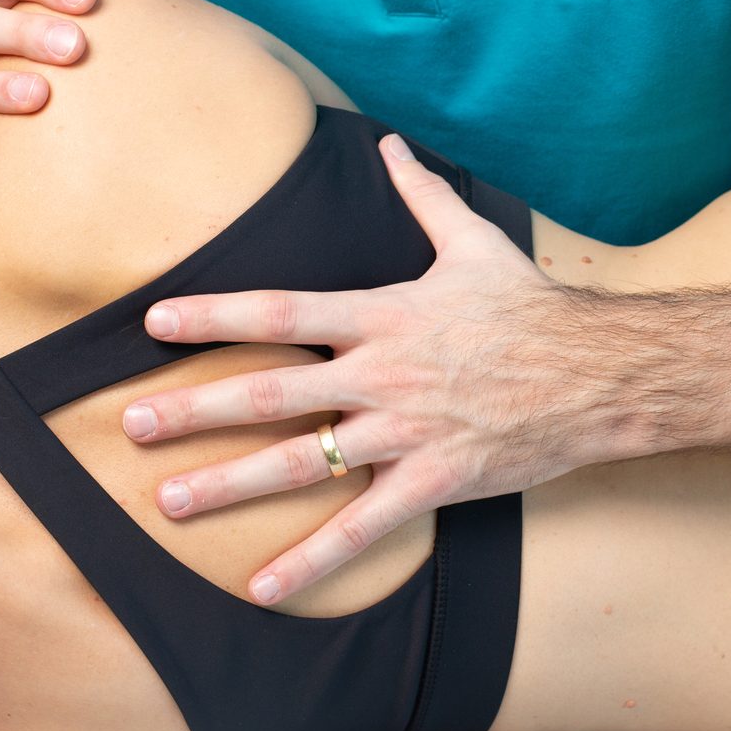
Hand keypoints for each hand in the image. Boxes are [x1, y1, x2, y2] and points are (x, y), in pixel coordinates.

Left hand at [121, 135, 600, 604]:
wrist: (598, 371)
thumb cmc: (532, 307)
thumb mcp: (473, 242)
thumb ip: (422, 195)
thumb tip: (391, 145)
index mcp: (383, 315)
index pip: (280, 310)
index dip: (214, 315)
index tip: (154, 323)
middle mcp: (382, 374)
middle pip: (271, 392)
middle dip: (194, 409)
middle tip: (131, 425)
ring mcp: (406, 432)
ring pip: (303, 462)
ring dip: (230, 484)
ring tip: (169, 502)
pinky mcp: (435, 481)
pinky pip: (363, 527)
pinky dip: (311, 559)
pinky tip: (262, 585)